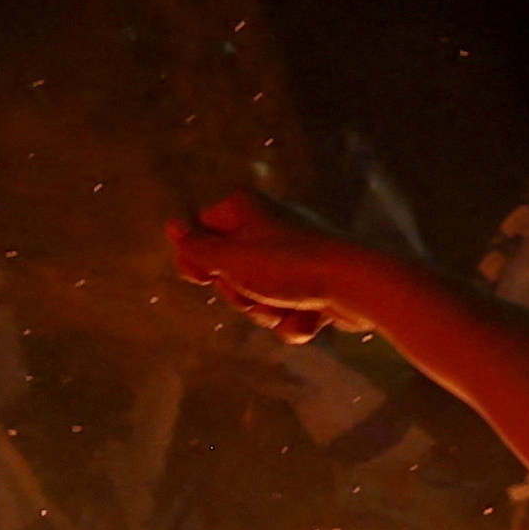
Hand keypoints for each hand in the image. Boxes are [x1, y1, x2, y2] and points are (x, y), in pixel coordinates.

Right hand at [168, 191, 384, 341]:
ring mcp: (293, 258)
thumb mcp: (230, 259)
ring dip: (269, 311)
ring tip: (289, 303)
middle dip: (241, 294)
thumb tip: (171, 226)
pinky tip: (313, 314)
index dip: (198, 260)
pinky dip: (296, 319)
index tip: (205, 277)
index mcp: (244, 209)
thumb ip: (196, 248)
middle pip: (229, 272)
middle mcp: (268, 228)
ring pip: (259, 298)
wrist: (357, 286)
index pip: (200, 232)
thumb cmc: (289, 266)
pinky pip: (288, 311)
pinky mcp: (314, 285)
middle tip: (256, 290)